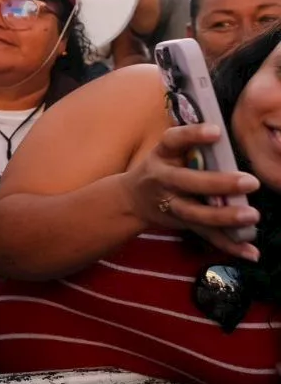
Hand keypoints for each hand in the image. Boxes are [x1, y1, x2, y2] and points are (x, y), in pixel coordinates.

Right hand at [122, 123, 261, 259]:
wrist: (131, 200)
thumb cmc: (161, 168)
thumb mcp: (168, 152)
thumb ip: (193, 146)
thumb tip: (230, 136)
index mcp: (162, 155)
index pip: (173, 140)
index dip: (193, 135)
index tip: (216, 132)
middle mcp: (162, 179)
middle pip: (188, 182)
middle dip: (218, 183)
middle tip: (250, 182)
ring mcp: (170, 205)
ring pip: (196, 213)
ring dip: (224, 216)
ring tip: (252, 216)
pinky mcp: (181, 224)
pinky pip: (206, 235)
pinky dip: (229, 245)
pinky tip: (251, 251)